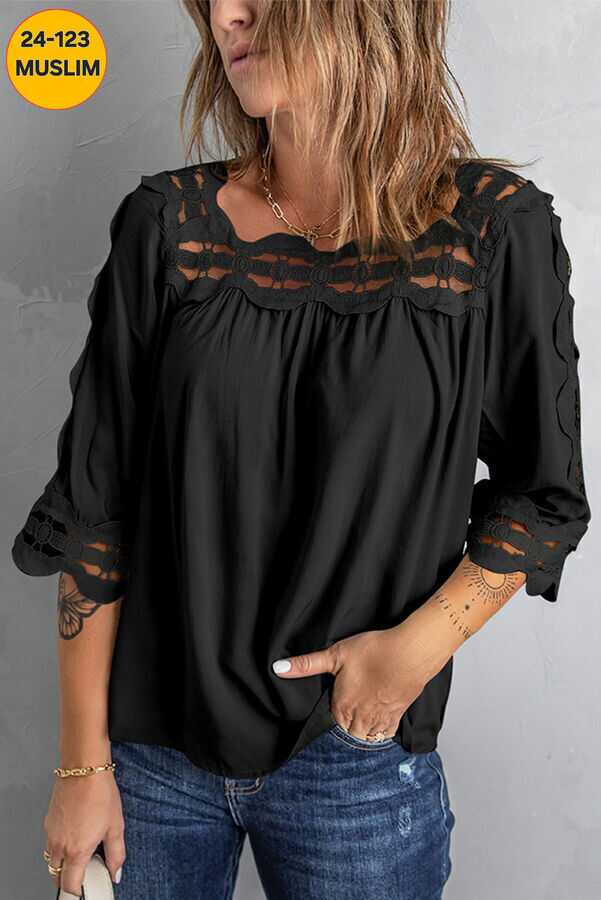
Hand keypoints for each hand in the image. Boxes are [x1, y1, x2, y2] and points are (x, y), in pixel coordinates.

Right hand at [44, 772, 124, 895]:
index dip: (78, 891)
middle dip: (69, 878)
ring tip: (82, 848)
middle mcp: (60, 845)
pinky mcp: (48, 822)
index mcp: (76, 850)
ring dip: (63, 862)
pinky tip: (75, 831)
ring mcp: (51, 833)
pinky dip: (60, 844)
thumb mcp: (116, 826)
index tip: (87, 887)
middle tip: (85, 870)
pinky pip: (50, 842)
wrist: (84, 768)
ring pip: (52, 859)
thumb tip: (116, 872)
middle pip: (57, 876)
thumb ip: (116, 854)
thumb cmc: (100, 793)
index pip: (70, 886)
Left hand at [272, 621, 448, 739]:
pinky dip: (379, 732)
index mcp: (341, 706)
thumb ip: (306, 664)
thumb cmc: (374, 651)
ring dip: (360, 731)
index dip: (329, 714)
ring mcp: (379, 720)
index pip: (329, 722)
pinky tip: (377, 723)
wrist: (410, 653)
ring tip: (359, 720)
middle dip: (344, 727)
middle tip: (346, 713)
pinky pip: (384, 735)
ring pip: (364, 736)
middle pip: (346, 733)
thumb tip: (278, 668)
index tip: (333, 706)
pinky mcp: (397, 716)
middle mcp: (359, 719)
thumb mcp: (335, 654)